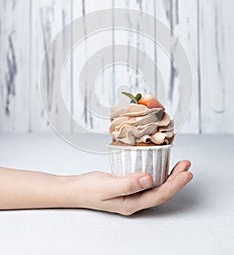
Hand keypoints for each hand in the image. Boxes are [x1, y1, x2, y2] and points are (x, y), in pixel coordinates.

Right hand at [66, 160, 192, 214]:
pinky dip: (158, 173)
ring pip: (157, 186)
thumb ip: (127, 184)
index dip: (175, 185)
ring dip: (170, 176)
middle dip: (177, 180)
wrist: (76, 189)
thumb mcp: (107, 186)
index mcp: (132, 203)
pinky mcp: (129, 186)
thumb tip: (149, 179)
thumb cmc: (89, 189)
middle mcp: (135, 201)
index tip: (186, 173)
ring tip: (180, 165)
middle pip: (162, 192)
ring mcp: (132, 195)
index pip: (159, 195)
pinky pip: (149, 181)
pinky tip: (160, 165)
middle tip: (187, 166)